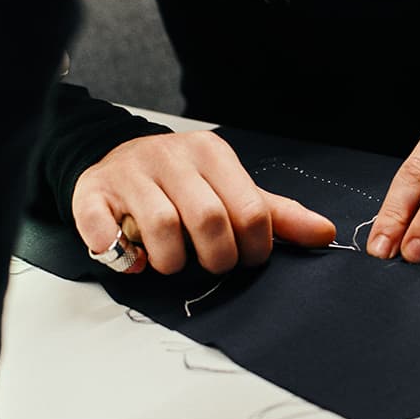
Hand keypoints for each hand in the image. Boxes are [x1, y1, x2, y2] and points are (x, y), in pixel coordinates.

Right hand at [73, 130, 335, 274]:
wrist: (117, 159)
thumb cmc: (182, 182)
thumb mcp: (231, 189)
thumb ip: (276, 214)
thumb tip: (326, 233)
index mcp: (213, 154)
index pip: (250, 211)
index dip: (253, 249)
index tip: (244, 258)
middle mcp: (173, 157)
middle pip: (209, 220)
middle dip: (215, 258)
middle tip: (208, 264)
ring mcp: (131, 173)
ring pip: (162, 228)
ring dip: (170, 262)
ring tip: (170, 262)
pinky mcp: (93, 192)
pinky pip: (103, 230)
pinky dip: (120, 255)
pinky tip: (132, 259)